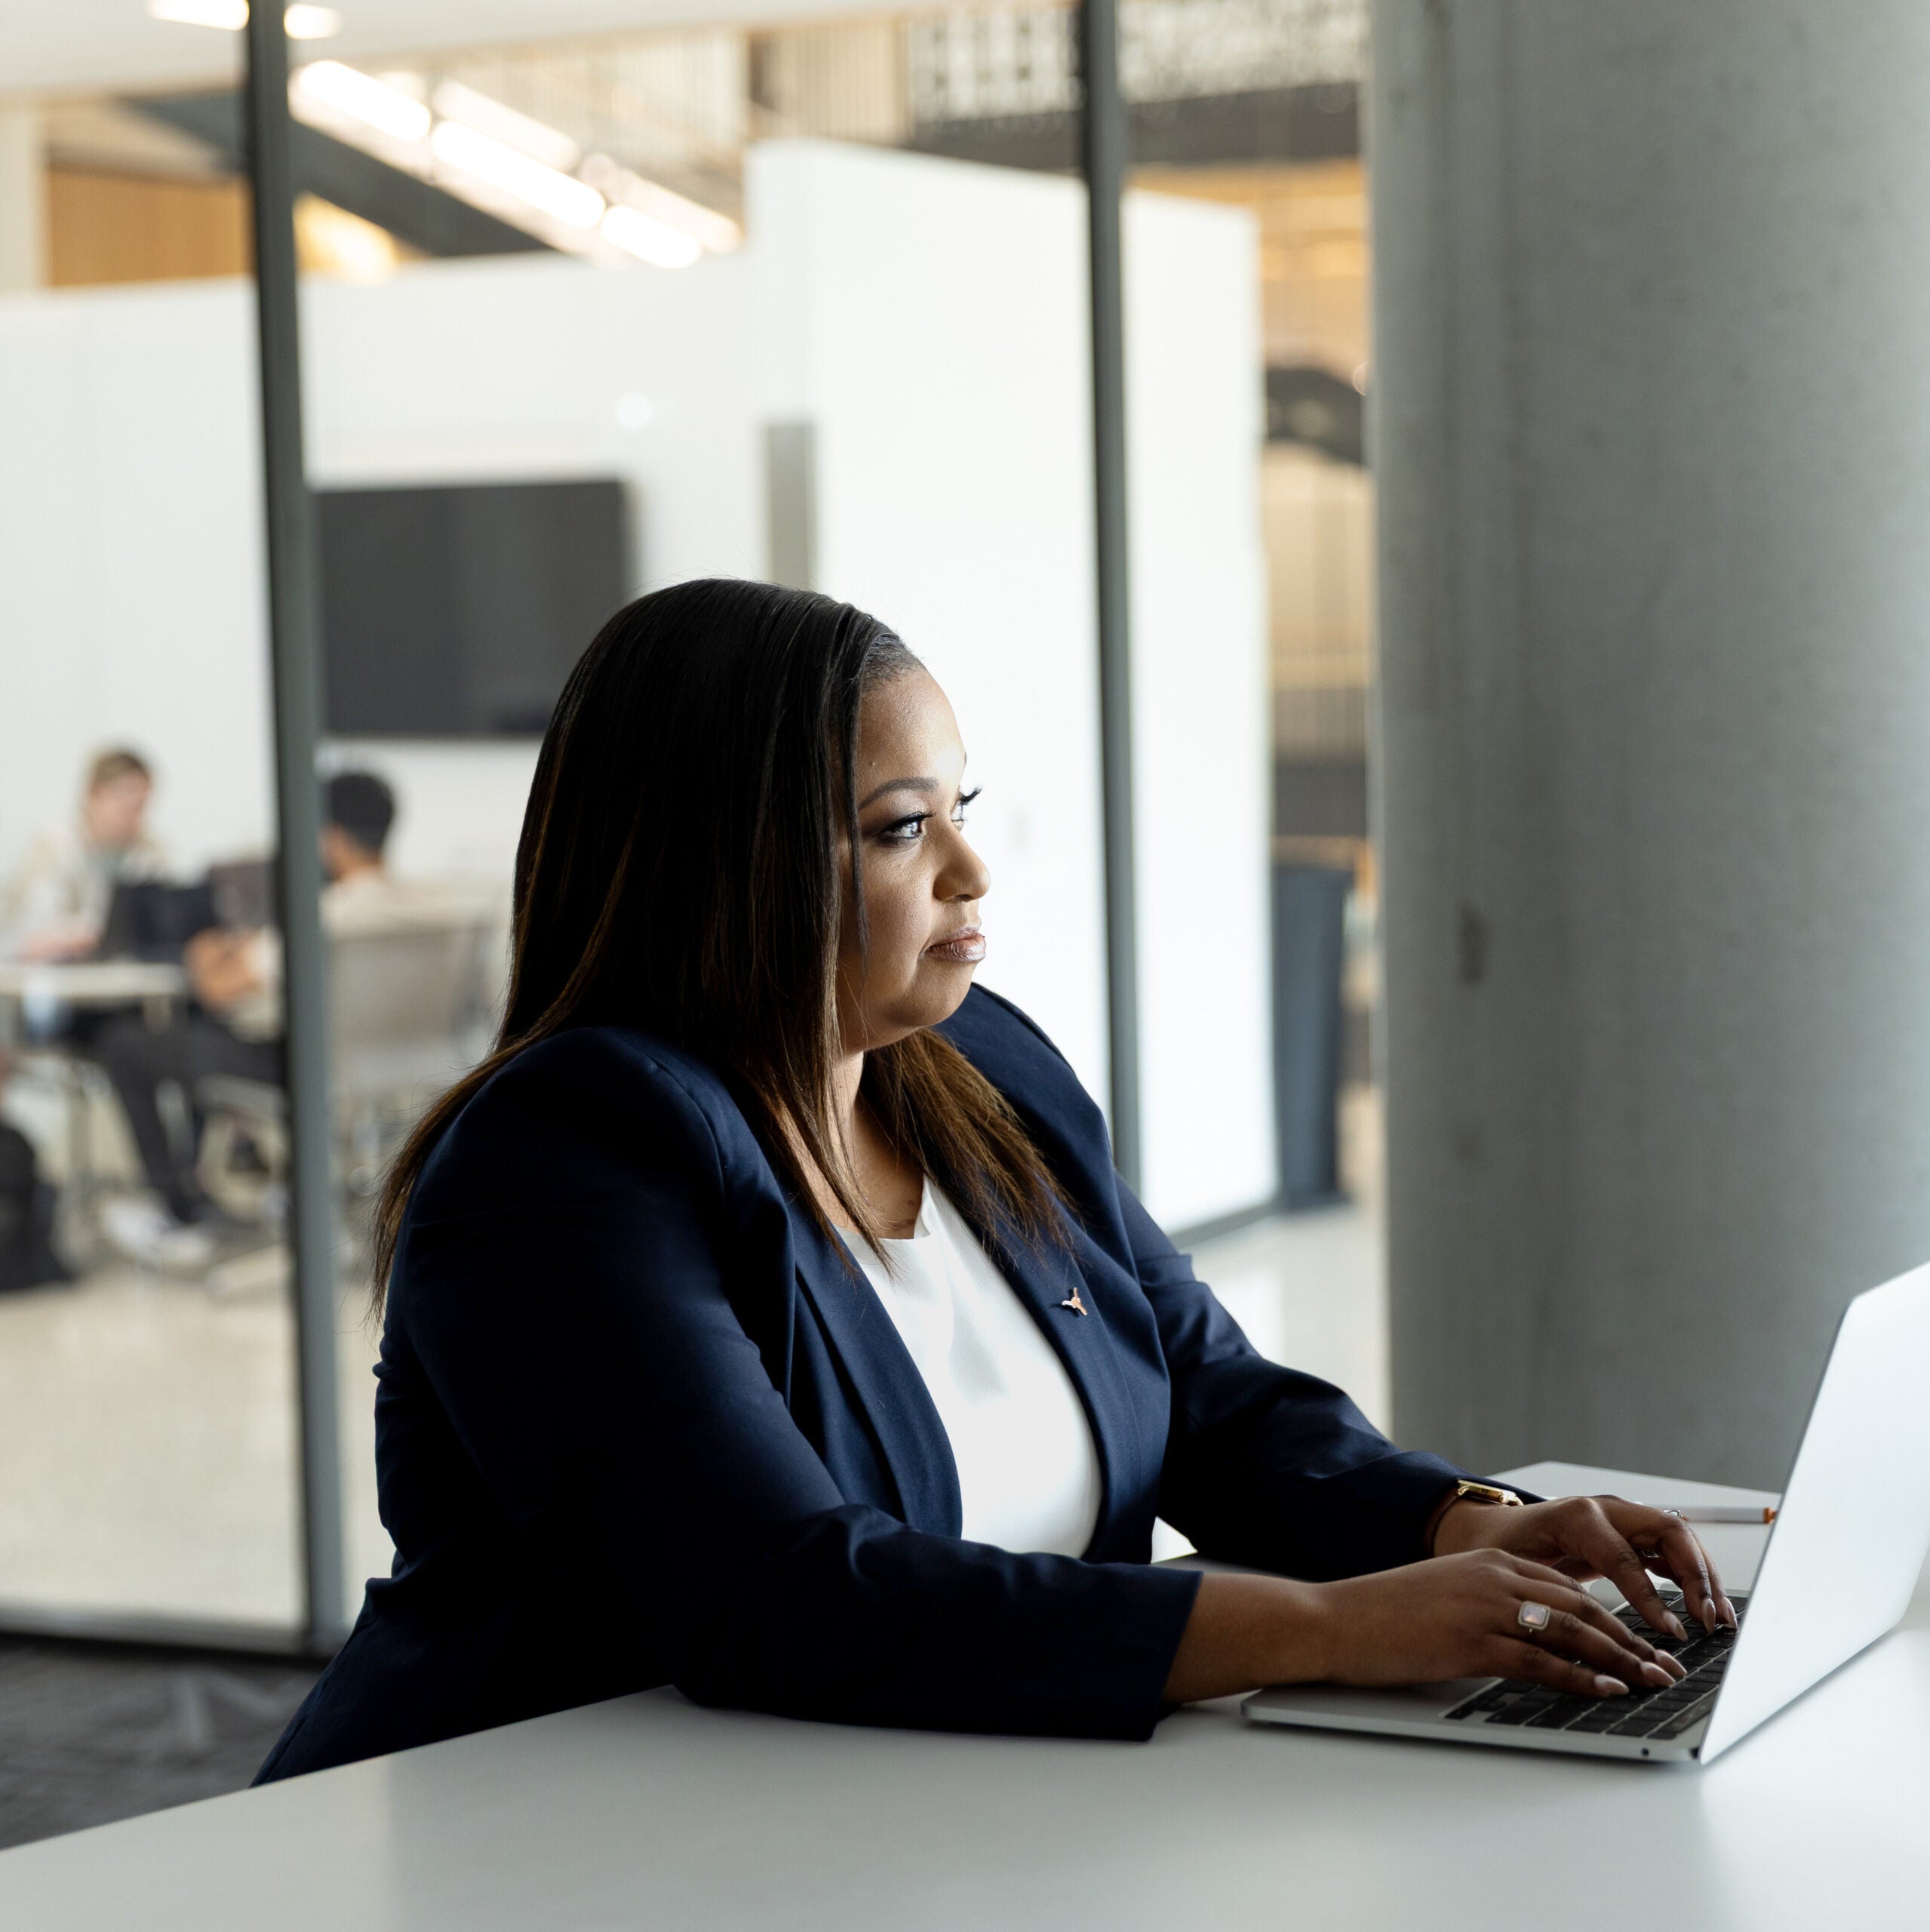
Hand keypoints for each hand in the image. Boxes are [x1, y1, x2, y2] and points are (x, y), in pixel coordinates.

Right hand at [1305, 1547, 1684, 1697]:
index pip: (1571, 1588)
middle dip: (1631, 1641)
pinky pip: (1540, 1662)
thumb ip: (1493, 1605)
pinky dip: (1579, 1678)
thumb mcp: (1447, 1595)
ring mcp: (1484, 1609)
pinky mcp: (1471, 1642)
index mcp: (1491, 1562)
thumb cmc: (1386, 1613)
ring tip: (1651, 1682)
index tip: (1644, 1643)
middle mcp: (1495, 1578)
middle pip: (1582, 1608)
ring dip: (1619, 1661)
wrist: (1336, 1618)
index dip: (1615, 1618)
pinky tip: (1603, 1690)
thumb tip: (1538, 1639)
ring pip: (1571, 1633)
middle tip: (1666, 1667)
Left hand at [1431, 1492, 1736, 1637]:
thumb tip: (1581, 1634)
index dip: (1649, 1595)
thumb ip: (1549, 1593)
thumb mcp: (1514, 1570)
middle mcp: (1606, 1510)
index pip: (1625, 1555)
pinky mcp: (1629, 1534)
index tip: (1671, 1631)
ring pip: (1678, 1539)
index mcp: (1576, 1517)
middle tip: (1710, 1619)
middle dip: (1696, 1575)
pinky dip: (1692, 1576)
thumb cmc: (1498, 1547)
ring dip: (1704, 1576)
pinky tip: (1704, 1607)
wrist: (1490, 1528)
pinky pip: (1670, 1550)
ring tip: (1719, 1618)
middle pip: (1668, 1531)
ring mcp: (1622, 1519)